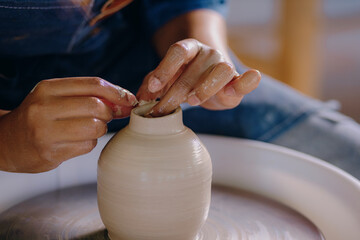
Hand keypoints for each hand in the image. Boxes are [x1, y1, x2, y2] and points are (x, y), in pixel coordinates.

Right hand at [0, 77, 136, 172]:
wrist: (7, 141)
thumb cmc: (41, 116)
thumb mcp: (58, 98)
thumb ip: (89, 95)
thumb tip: (126, 100)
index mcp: (48, 88)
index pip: (93, 84)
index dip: (117, 92)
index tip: (129, 99)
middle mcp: (44, 107)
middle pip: (97, 106)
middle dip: (109, 113)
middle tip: (105, 117)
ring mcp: (46, 131)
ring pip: (95, 128)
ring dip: (100, 129)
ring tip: (88, 129)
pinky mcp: (51, 152)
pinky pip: (87, 146)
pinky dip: (89, 143)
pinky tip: (76, 141)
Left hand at [136, 38, 260, 116]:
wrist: (209, 79)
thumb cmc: (185, 78)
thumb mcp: (167, 79)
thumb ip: (153, 85)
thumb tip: (140, 99)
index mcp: (189, 48)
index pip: (178, 51)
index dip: (164, 69)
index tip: (153, 89)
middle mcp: (208, 53)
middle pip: (193, 70)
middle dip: (175, 93)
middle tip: (162, 111)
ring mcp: (224, 66)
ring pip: (220, 71)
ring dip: (203, 88)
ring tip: (192, 101)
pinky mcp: (237, 82)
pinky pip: (246, 80)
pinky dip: (247, 82)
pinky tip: (234, 90)